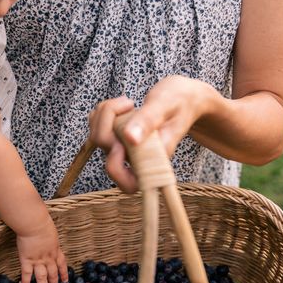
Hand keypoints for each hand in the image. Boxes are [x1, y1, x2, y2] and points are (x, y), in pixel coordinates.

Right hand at [16, 213, 68, 282]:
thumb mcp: (51, 231)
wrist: (34, 224)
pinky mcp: (27, 260)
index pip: (62, 264)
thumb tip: (48, 236)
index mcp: (55, 250)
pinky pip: (27, 274)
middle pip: (53, 274)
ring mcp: (38, 260)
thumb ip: (50, 238)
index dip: (64, 273)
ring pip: (42, 278)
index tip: (65, 281)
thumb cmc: (42, 222)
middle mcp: (49, 258)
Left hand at [89, 78, 213, 191]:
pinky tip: (122, 105)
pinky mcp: (116, 137)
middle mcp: (137, 159)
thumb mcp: (166, 105)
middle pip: (105, 152)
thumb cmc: (180, 102)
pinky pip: (96, 128)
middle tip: (129, 103)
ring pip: (97, 138)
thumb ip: (148, 121)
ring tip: (128, 102)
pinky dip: (103, 112)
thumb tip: (130, 139)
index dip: (116, 163)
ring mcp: (125, 150)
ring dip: (105, 114)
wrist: (186, 99)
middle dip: (107, 121)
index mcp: (154, 161)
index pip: (127, 184)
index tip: (125, 133)